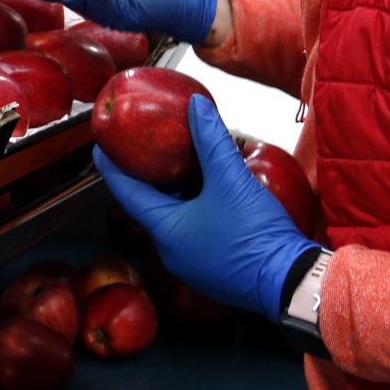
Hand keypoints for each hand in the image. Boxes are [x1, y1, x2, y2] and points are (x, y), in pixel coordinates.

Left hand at [96, 95, 316, 322]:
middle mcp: (173, 251)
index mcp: (166, 231)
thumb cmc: (254, 235)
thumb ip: (211, 140)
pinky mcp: (215, 269)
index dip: (112, 168)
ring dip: (178, 193)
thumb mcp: (230, 180)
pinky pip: (195, 232)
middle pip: (153, 206)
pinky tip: (212, 193)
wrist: (290, 283)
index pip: (127, 194)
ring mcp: (194, 264)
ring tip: (181, 165)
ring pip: (177, 219)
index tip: (100, 148)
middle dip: (150, 178)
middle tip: (146, 151)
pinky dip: (195, 209)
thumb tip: (197, 106)